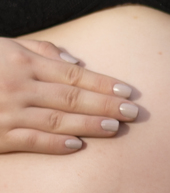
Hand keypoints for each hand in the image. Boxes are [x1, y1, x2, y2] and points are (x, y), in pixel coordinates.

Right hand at [0, 39, 137, 154]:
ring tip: (115, 127)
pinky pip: (30, 140)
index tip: (128, 92)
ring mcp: (7, 112)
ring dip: (88, 124)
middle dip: (105, 105)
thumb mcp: (5, 47)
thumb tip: (76, 61)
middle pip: (70, 97)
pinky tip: (77, 145)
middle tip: (133, 112)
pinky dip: (54, 143)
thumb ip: (40, 49)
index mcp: (23, 63)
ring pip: (56, 120)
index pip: (72, 75)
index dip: (102, 84)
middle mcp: (18, 87)